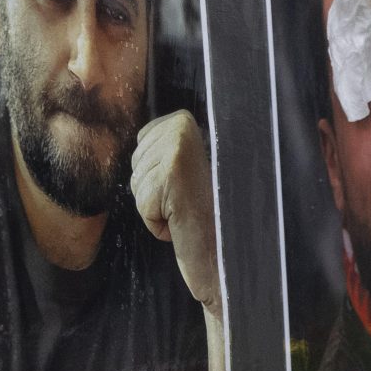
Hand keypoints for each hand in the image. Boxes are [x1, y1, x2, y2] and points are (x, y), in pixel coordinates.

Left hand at [130, 109, 218, 312]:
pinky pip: (143, 203)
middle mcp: (181, 128)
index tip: (184, 181)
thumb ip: (170, 146)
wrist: (233, 248)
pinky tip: (183, 219)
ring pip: (137, 183)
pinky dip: (156, 220)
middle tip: (186, 197)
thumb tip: (144, 140)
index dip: (158, 167)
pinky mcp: (170, 175)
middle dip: (153, 187)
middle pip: (137, 160)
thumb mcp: (191, 165)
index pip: (146, 135)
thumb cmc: (216, 212)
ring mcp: (175, 150)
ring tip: (186, 209)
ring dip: (155, 205)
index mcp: (186, 121)